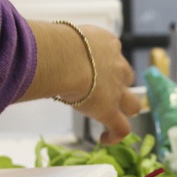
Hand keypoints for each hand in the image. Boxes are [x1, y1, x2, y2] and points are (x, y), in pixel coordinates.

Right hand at [19, 20, 141, 142]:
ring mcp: (117, 90)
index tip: (91, 65)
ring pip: (133, 103)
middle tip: (102, 89)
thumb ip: (61, 45)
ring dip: (125, 109)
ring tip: (113, 115)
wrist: (64, 58)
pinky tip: (104, 139)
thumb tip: (43, 51)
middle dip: (119, 83)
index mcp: (106, 42)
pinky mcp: (110, 111)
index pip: (111, 50)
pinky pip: (121, 129)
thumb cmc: (54, 43)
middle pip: (127, 76)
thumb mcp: (62, 37)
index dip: (104, 60)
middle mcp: (117, 65)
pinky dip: (115, 135)